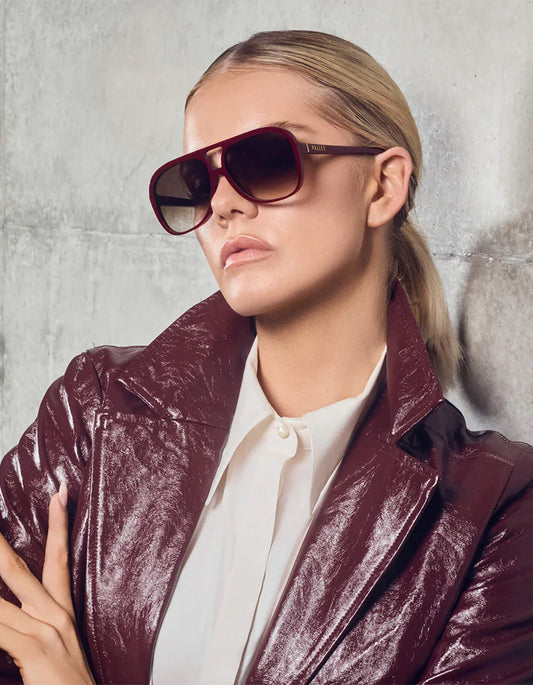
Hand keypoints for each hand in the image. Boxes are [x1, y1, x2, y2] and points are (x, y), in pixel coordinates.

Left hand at [0, 482, 94, 683]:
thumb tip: (10, 618)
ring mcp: (45, 631)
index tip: (59, 493)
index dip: (58, 524)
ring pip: (3, 595)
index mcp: (61, 614)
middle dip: (1, 543)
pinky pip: (1, 626)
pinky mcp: (34, 648)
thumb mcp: (49, 658)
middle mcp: (55, 616)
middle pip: (22, 567)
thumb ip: (25, 635)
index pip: (57, 559)